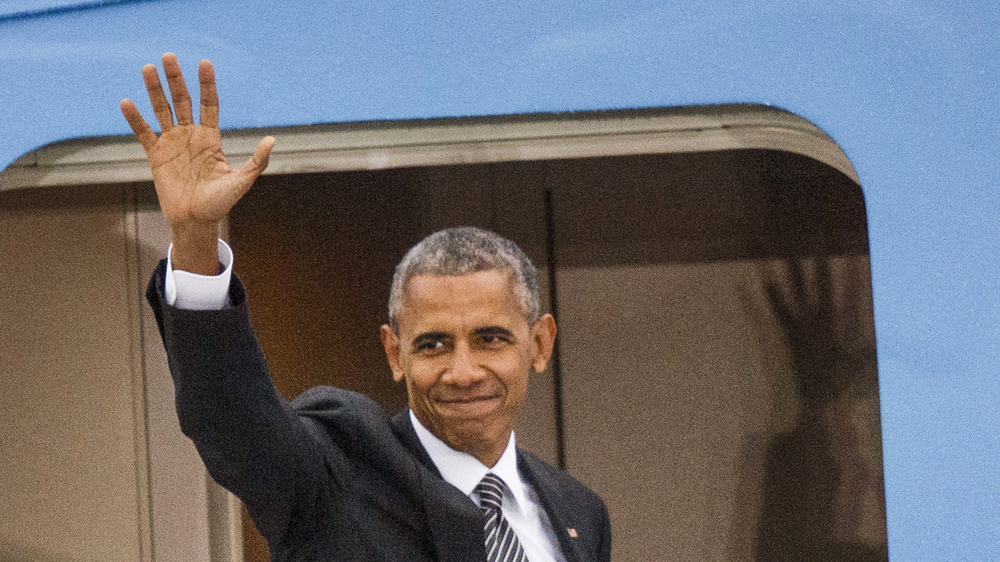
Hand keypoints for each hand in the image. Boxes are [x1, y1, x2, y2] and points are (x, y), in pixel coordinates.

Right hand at [120, 53, 273, 273]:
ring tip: (148, 68)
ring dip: (154, 90)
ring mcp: (172, 143)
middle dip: (176, 79)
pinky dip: (135, 119)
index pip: (209, 104)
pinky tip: (127, 102)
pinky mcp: (155, 155)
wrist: (196, 221)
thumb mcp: (241, 181)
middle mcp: (191, 135)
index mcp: (211, 138)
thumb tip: (273, 140)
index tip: (204, 63)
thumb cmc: (220, 203)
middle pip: (182, 100)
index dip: (207, 84)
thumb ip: (257, 161)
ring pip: (162, 110)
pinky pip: (144, 133)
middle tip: (168, 56)